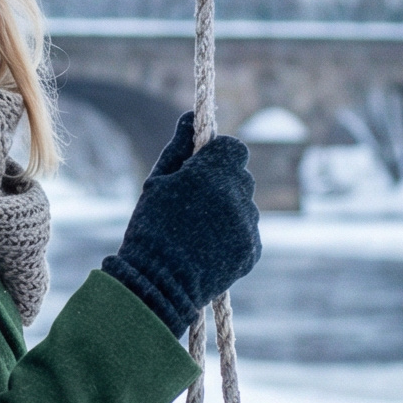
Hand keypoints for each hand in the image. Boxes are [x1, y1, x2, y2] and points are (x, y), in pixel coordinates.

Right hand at [102, 112, 261, 336]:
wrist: (158, 284)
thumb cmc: (149, 229)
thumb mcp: (155, 184)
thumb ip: (177, 149)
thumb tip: (189, 117)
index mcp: (212, 173)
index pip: (234, 148)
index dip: (218, 155)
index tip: (202, 167)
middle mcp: (236, 196)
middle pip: (242, 176)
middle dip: (224, 182)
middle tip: (196, 202)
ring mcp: (247, 225)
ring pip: (246, 206)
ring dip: (229, 210)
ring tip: (199, 230)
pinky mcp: (252, 250)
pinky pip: (248, 232)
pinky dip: (233, 236)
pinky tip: (207, 247)